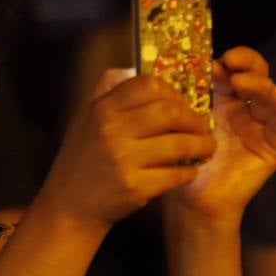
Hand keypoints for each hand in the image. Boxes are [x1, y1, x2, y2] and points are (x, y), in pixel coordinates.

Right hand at [38, 68, 215, 229]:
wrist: (68, 206)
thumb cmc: (81, 161)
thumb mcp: (85, 120)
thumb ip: (106, 93)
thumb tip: (131, 69)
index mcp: (102, 109)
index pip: (148, 85)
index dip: (173, 93)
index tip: (182, 105)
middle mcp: (111, 129)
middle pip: (169, 111)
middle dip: (194, 120)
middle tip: (202, 128)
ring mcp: (123, 159)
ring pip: (179, 144)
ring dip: (201, 146)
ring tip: (206, 149)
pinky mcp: (134, 186)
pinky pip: (175, 174)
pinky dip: (189, 172)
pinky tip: (190, 171)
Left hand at [169, 46, 275, 221]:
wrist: (185, 199)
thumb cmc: (171, 160)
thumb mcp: (160, 125)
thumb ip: (155, 98)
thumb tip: (127, 66)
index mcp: (215, 96)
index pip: (226, 65)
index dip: (220, 56)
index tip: (204, 55)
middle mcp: (239, 106)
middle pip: (251, 72)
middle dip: (244, 61)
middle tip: (228, 60)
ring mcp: (257, 123)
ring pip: (267, 92)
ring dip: (258, 81)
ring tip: (240, 80)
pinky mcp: (271, 144)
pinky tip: (272, 93)